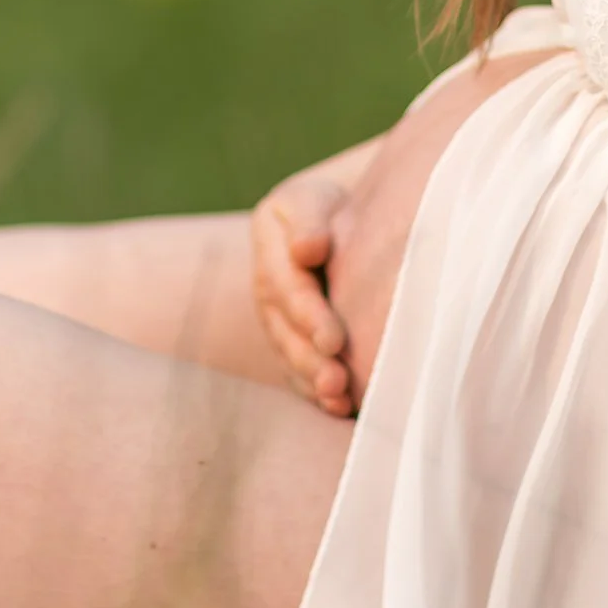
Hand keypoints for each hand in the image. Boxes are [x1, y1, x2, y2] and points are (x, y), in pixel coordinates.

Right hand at [250, 171, 354, 416]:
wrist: (335, 220)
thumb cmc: (329, 208)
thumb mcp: (314, 200)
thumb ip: (310, 220)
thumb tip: (306, 249)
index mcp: (268, 245)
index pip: (286, 286)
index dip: (308, 315)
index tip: (334, 339)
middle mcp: (267, 289)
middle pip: (285, 330)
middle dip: (310, 359)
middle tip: (336, 380)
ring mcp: (278, 319)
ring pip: (291, 355)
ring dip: (313, 381)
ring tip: (338, 398)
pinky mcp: (294, 341)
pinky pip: (299, 371)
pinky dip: (317, 393)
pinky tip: (340, 408)